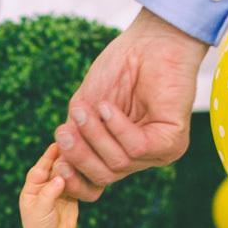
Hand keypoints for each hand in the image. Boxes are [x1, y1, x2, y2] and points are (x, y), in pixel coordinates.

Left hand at [19, 144, 78, 227]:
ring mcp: (58, 190)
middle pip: (54, 168)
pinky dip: (81, 176)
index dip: (47, 157)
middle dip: (62, 158)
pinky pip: (76, 183)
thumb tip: (60, 178)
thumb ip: (49, 193)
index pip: (39, 169)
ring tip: (83, 152)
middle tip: (73, 144)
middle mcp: (44, 186)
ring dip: (73, 165)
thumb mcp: (40, 210)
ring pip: (66, 174)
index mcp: (31, 188)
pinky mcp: (71, 196)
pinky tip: (88, 166)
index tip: (56, 144)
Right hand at [53, 8, 208, 201]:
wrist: (150, 42)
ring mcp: (157, 153)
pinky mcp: (172, 142)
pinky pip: (137, 148)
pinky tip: (108, 108)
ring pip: (118, 163)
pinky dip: (118, 128)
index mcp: (119, 153)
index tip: (55, 164)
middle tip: (64, 131)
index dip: (73, 182)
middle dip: (79, 155)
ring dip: (95, 135)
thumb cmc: (118, 70)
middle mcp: (140, 159)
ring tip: (86, 110)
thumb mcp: (85, 110)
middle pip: (103, 177)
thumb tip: (59, 167)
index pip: (96, 185)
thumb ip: (75, 138)